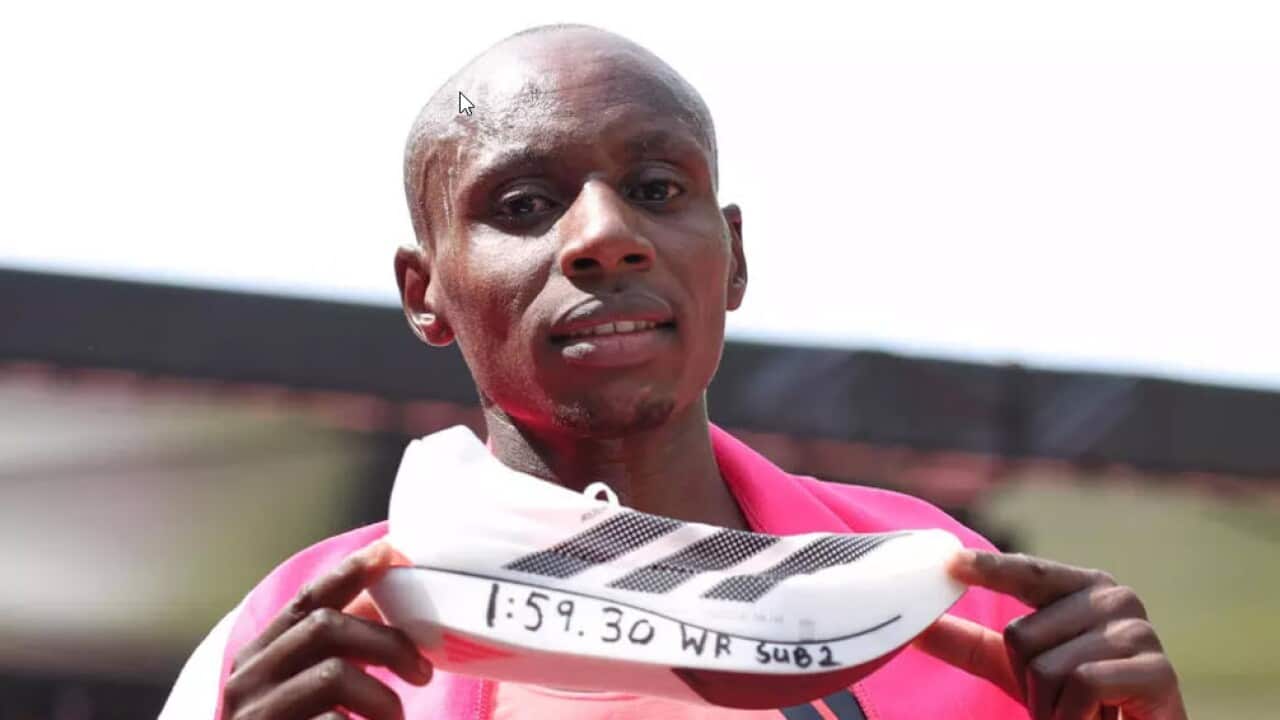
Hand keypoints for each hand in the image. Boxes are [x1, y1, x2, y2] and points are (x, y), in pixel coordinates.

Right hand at [221, 542, 431, 719]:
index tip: (391, 554)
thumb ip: (333, 651)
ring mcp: (255, 711)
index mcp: (260, 654)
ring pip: (334, 673)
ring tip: (394, 719)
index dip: (349, 573)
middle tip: (420, 672)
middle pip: (326, 627)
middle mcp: (249, 676)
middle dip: (385, 642)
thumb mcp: (300, 687)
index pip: (307, 600)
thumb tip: (385, 605)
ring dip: (380, 697)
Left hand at [914, 550, 1186, 719]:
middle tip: (1060, 698)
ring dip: (1052, 707)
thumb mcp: (1016, 667)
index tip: (949, 563)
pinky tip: (1100, 719)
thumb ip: (969, 641)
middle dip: (1028, 682)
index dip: (988, 568)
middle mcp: (1115, 598)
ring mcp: (1140, 632)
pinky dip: (1075, 716)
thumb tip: (914, 624)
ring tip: (1080, 712)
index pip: (1027, 573)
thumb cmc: (1076, 700)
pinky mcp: (1158, 671)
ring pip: (1049, 668)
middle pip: (1022, 636)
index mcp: (1083, 587)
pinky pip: (1082, 686)